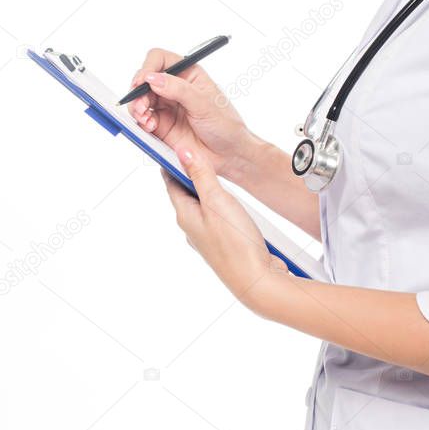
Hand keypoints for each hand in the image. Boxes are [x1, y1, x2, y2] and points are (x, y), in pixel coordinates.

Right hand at [127, 47, 260, 179]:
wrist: (229, 155)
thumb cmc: (226, 125)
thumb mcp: (205, 104)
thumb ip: (179, 89)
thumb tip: (153, 78)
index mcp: (188, 74)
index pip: (160, 59)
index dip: (148, 67)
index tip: (143, 81)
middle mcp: (174, 88)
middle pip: (145, 80)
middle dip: (139, 92)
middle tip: (142, 105)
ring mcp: (166, 106)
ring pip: (140, 99)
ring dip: (137, 107)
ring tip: (145, 118)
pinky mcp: (160, 125)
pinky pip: (142, 119)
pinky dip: (140, 122)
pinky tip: (150, 127)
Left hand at [161, 145, 287, 309]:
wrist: (257, 281)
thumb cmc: (236, 244)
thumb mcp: (217, 200)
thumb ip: (200, 175)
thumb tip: (182, 153)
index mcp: (185, 216)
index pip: (171, 183)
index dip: (172, 164)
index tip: (175, 148)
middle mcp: (193, 228)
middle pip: (186, 195)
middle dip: (190, 175)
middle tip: (197, 155)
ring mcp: (208, 238)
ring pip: (203, 208)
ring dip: (207, 191)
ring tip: (214, 176)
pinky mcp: (225, 245)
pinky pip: (217, 219)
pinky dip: (221, 207)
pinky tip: (232, 205)